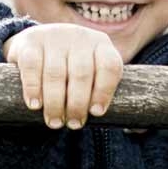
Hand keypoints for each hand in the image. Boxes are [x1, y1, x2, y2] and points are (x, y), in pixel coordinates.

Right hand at [3, 23, 123, 128]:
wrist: (37, 41)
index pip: (110, 66)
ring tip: (55, 122)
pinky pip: (32, 67)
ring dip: (55, 102)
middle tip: (74, 125)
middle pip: (82, 73)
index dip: (105, 91)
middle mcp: (79, 37)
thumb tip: (137, 131)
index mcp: (101, 44)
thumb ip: (104, 91)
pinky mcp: (30, 41)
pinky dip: (33, 88)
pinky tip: (35, 105)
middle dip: (78, 104)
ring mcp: (54, 36)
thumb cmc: (70, 67)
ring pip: (56, 73)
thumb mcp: (91, 70)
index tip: (96, 113)